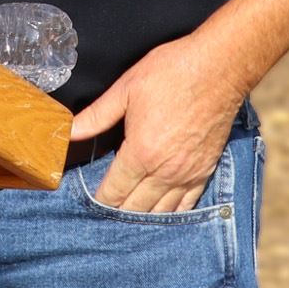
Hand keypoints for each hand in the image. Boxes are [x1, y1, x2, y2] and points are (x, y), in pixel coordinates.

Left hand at [67, 34, 245, 212]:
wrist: (219, 69)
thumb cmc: (171, 73)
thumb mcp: (125, 89)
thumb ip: (96, 115)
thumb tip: (69, 131)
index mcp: (141, 153)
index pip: (115, 192)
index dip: (99, 200)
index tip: (87, 202)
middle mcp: (165, 171)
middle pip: (135, 209)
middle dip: (117, 212)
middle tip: (102, 213)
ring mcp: (188, 175)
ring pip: (161, 213)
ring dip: (142, 217)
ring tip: (126, 218)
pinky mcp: (205, 171)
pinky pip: (188, 205)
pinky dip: (171, 214)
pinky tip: (161, 214)